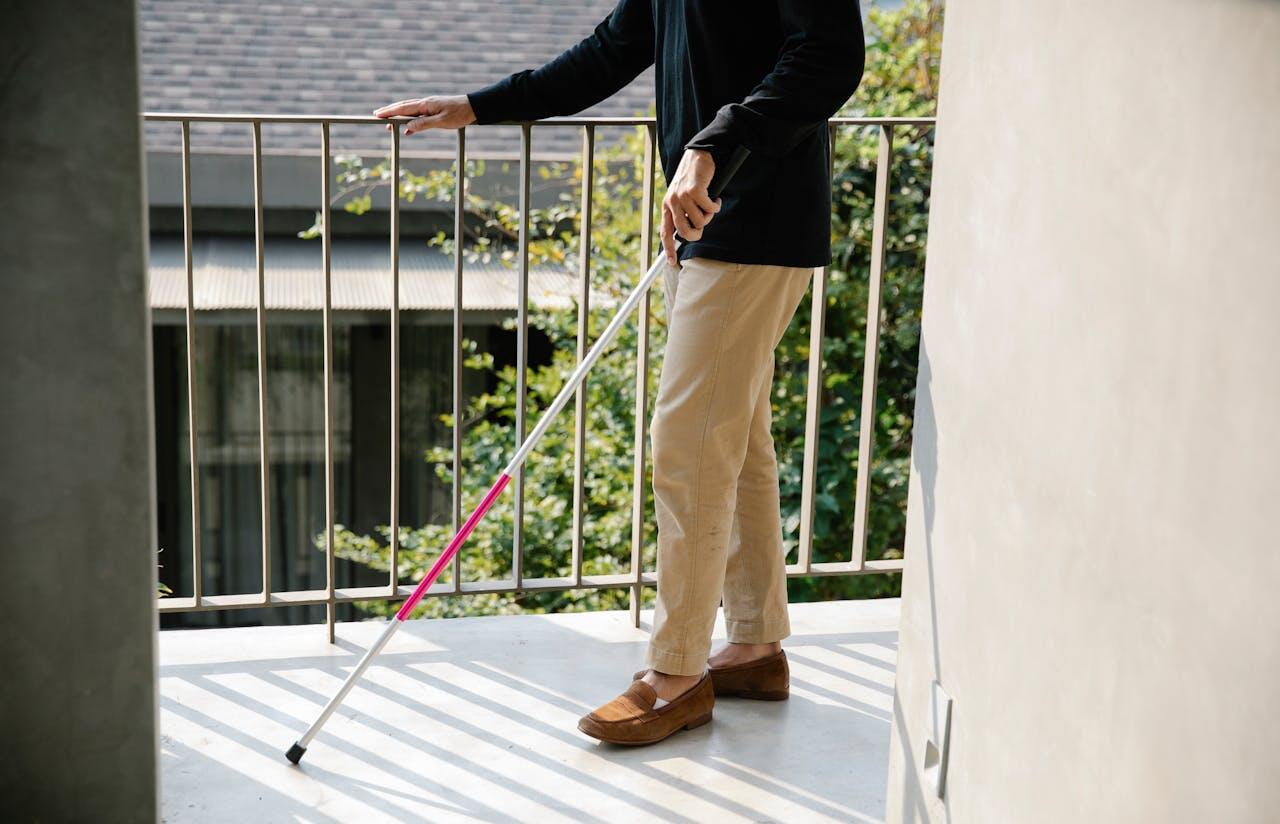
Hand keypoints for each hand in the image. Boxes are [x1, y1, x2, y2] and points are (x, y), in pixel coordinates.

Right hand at [372, 95, 475, 135]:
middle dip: (389, 111)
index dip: (389, 112)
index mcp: (425, 105)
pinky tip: (407, 129)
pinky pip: (418, 114)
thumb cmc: (459, 114)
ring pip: (409, 110)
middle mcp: (425, 103)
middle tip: (375, 115)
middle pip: (403, 107)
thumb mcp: (442, 122)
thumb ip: (424, 124)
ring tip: (387, 123)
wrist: (473, 107)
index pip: (403, 109)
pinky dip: (410, 121)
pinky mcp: (434, 109)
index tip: (377, 115)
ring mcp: (429, 106)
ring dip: (397, 115)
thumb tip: (408, 127)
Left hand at [661, 149, 720, 265]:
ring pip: (700, 221)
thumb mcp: (683, 196)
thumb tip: (689, 233)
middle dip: (698, 233)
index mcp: (667, 205)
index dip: (669, 249)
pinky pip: (709, 209)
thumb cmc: (693, 177)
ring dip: (709, 215)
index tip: (672, 262)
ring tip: (710, 204)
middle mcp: (672, 201)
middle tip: (704, 223)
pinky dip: (716, 206)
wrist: (699, 155)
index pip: (665, 232)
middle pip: (685, 232)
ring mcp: (683, 196)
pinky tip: (716, 198)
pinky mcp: (695, 191)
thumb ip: (683, 213)